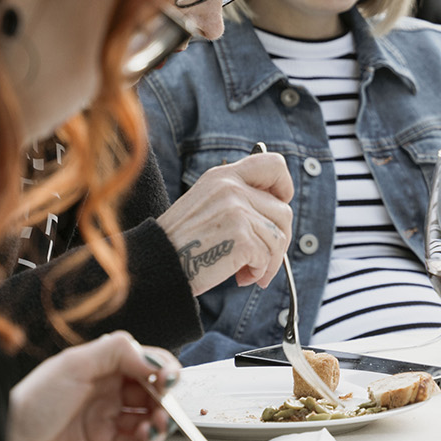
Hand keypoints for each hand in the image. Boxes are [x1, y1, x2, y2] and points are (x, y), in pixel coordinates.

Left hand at [7, 332, 177, 440]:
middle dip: (163, 400)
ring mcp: (105, 422)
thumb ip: (118, 352)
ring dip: (157, 424)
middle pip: (152, 392)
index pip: (144, 362)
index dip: (162, 370)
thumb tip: (153, 358)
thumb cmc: (31, 407)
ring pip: (147, 419)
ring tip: (149, 430)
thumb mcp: (73, 365)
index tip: (168, 381)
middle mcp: (105, 393)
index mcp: (100, 368)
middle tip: (162, 410)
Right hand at [157, 153, 294, 295]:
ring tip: (248, 271)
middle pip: (283, 211)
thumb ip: (239, 199)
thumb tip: (281, 210)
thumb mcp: (207, 204)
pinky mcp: (241, 236)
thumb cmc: (183, 242)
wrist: (156, 264)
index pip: (273, 164)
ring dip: (268, 262)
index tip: (279, 206)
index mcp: (223, 176)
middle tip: (262, 259)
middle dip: (278, 240)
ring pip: (279, 237)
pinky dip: (259, 272)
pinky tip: (241, 276)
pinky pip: (267, 257)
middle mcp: (231, 188)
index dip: (284, 187)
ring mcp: (237, 211)